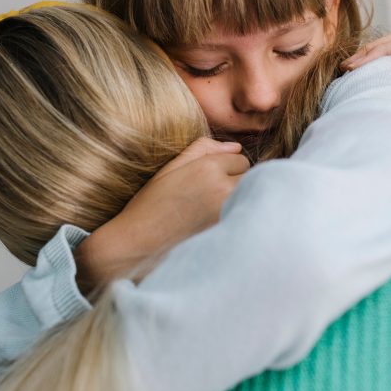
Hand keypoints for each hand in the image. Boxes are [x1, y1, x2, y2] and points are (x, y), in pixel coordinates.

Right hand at [75, 137, 249, 285]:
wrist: (138, 244)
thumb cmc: (151, 204)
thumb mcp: (172, 167)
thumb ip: (203, 149)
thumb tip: (236, 146)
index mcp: (207, 169)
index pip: (240, 159)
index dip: (226, 168)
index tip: (209, 180)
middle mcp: (222, 190)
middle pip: (251, 177)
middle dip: (237, 182)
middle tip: (213, 196)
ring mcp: (228, 214)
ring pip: (252, 197)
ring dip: (242, 200)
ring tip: (215, 210)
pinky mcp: (230, 234)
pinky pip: (247, 217)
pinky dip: (239, 218)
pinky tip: (217, 225)